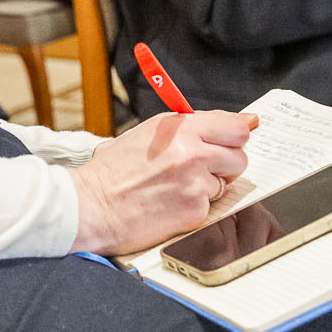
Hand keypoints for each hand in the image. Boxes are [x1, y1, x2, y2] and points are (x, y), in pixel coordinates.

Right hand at [68, 111, 257, 255]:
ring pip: (227, 182)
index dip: (237, 135)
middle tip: (202, 169)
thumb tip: (238, 122)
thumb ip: (189, 128)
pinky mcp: (195, 209)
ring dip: (210, 186)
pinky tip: (171, 205)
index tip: (238, 139)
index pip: (234, 125)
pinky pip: (212, 206)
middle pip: (240, 154)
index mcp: (178, 126)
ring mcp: (195, 180)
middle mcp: (190, 149)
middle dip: (226, 163)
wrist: (91, 205)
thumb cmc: (113, 172)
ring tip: (177, 188)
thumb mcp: (147, 134)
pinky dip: (195, 208)